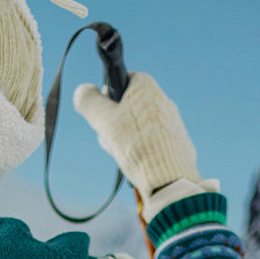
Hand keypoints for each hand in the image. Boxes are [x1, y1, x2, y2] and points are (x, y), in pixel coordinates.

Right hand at [73, 72, 212, 216]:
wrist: (169, 178)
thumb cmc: (136, 145)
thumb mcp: (104, 120)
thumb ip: (89, 102)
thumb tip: (82, 90)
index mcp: (146, 86)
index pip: (119, 80)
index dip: (106, 99)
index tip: (104, 116)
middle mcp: (162, 99)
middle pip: (126, 107)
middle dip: (114, 125)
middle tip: (114, 140)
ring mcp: (171, 121)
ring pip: (137, 127)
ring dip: (125, 141)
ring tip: (127, 155)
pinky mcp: (177, 142)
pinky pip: (151, 142)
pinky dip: (142, 151)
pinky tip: (141, 163)